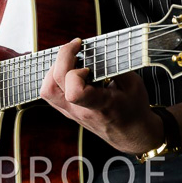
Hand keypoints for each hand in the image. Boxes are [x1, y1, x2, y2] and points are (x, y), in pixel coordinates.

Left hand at [39, 38, 163, 153]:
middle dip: (62, 58)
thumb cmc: (134, 110)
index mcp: (98, 106)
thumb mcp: (133, 84)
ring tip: (70, 58)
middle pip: (53, 86)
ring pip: (47, 90)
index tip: (86, 59)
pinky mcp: (69, 111)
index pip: (74, 92)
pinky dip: (55, 76)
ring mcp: (72, 113)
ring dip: (54, 68)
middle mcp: (80, 111)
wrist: (132, 135)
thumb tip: (102, 48)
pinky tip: (69, 68)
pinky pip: (51, 93)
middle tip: (76, 47)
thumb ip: (116, 65)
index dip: (75, 71)